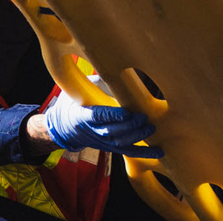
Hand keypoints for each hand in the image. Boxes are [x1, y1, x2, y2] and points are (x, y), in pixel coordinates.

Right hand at [43, 92, 161, 157]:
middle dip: (130, 125)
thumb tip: (116, 70)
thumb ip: (97, 82)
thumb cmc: (74, 104)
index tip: (126, 112)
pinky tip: (158, 152)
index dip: (112, 115)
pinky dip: (143, 153)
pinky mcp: (110, 147)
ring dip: (137, 137)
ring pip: (120, 143)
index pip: (98, 116)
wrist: (63, 128)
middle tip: (144, 117)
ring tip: (151, 128)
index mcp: (82, 115)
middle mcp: (92, 131)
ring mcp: (102, 141)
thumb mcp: (79, 89)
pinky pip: (127, 152)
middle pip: (112, 131)